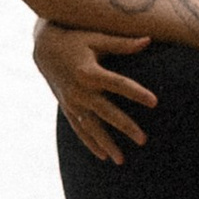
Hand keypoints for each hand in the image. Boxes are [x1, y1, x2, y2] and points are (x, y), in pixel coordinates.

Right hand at [33, 19, 156, 164]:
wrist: (43, 48)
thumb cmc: (75, 39)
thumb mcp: (96, 38)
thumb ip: (122, 44)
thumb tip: (149, 40)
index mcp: (89, 72)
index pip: (118, 84)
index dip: (137, 93)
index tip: (155, 102)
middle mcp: (79, 90)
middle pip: (106, 112)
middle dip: (125, 127)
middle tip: (143, 140)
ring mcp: (72, 102)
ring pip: (91, 127)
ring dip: (106, 143)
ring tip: (122, 160)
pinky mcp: (67, 108)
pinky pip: (80, 129)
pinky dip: (91, 142)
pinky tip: (104, 156)